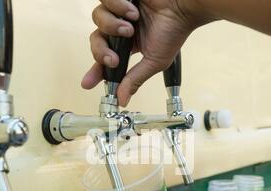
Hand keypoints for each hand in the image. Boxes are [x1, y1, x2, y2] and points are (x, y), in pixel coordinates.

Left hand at [82, 0, 204, 106]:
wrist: (183, 7)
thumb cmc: (174, 31)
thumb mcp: (154, 62)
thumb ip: (135, 79)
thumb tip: (122, 100)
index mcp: (128, 46)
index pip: (105, 59)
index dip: (95, 71)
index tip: (87, 84)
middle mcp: (121, 28)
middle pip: (95, 39)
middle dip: (101, 52)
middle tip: (113, 58)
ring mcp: (119, 10)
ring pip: (98, 18)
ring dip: (112, 26)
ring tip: (130, 28)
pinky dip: (117, 7)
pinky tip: (133, 11)